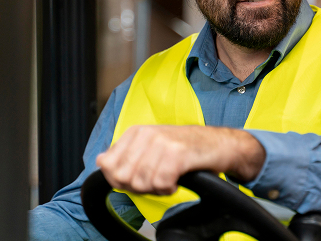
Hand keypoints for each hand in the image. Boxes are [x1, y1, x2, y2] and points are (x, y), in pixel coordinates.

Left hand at [96, 125, 265, 194]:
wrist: (220, 144)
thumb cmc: (187, 148)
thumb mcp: (152, 145)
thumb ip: (125, 154)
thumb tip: (100, 161)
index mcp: (136, 132)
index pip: (108, 165)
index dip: (121, 180)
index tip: (140, 178)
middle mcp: (147, 134)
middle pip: (123, 177)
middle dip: (138, 186)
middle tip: (156, 180)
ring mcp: (162, 143)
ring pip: (141, 182)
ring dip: (156, 188)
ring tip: (169, 179)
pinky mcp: (178, 154)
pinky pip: (161, 183)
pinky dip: (168, 188)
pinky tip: (176, 181)